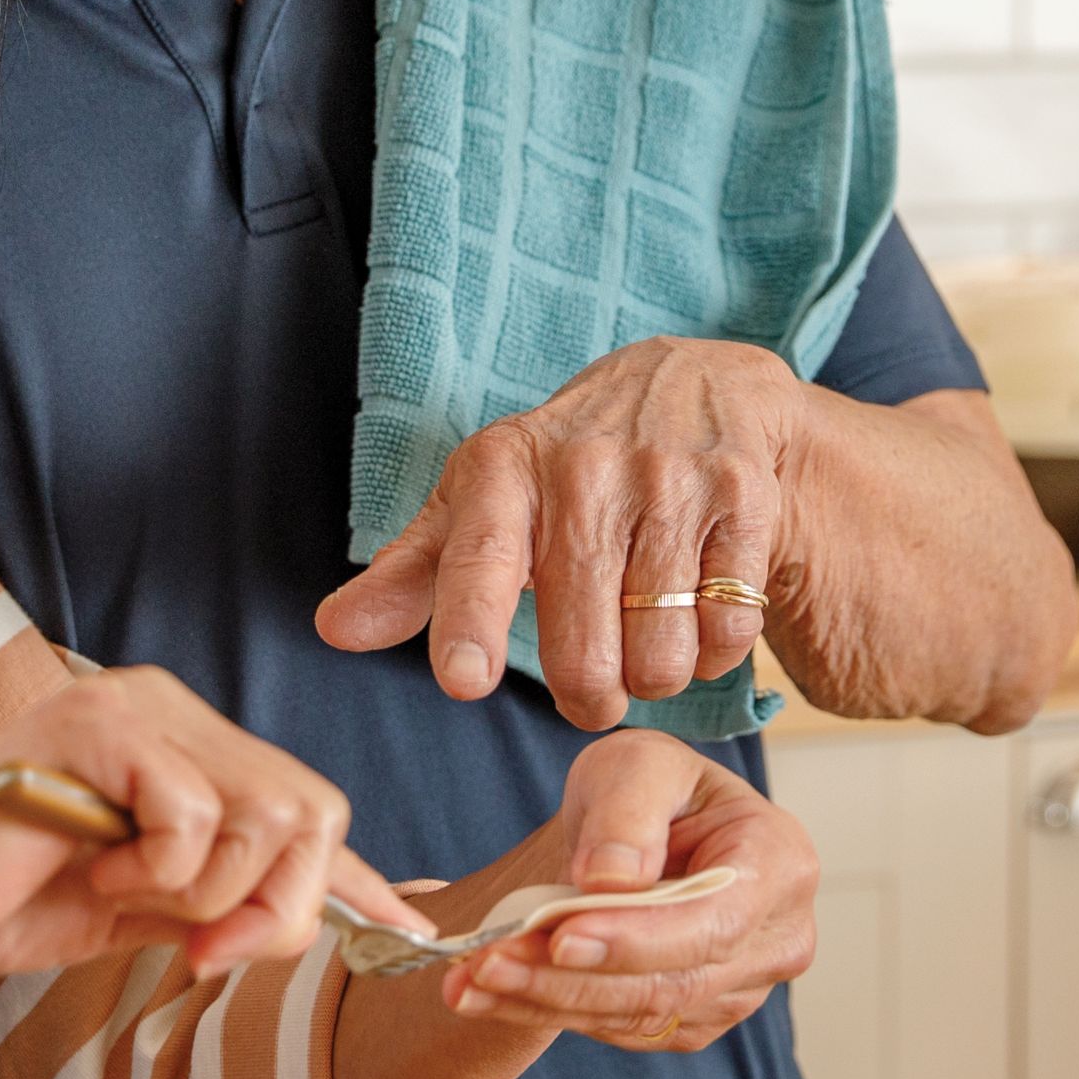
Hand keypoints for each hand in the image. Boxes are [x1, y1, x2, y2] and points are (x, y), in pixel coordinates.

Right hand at [0, 667, 381, 978]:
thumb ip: (215, 908)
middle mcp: (171, 712)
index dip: (355, 876)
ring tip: (123, 898)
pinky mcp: (102, 727)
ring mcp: (137, 710)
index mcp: (182, 748)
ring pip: (268, 815)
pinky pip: (196, 817)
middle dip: (276, 905)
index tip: (408, 926)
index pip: (300, 804)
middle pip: (311, 811)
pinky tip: (93, 872)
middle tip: (197, 950)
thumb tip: (308, 929)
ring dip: (210, 896)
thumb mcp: (133, 913)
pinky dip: (159, 874)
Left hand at [311, 336, 806, 728]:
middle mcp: (586, 467)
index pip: (482, 555)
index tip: (464, 682)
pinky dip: (712, 651)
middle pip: (583, 643)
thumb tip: (333, 631)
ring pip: (661, 651)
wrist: (690, 383)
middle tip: (590, 691)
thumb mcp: (479, 504)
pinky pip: (726, 631)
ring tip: (643, 642)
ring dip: (654, 676)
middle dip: (587, 694)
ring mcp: (671, 478)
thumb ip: (411, 576)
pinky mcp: (744, 498)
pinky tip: (695, 613)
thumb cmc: (563, 469)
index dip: (470, 622)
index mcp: (504, 470)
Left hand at [436, 733, 815, 1053]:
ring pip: (640, 1014)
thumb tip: (611, 880)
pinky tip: (489, 991)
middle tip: (485, 961)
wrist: (640, 832)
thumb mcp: (637, 764)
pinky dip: (548, 1011)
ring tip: (467, 979)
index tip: (558, 937)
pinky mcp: (695, 1020)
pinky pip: (621, 1029)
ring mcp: (739, 991)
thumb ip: (627, 810)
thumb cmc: (650, 788)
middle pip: (671, 981)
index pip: (710, 922)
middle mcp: (776, 940)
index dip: (635, 938)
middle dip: (570, 977)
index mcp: (780, 864)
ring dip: (545, 1000)